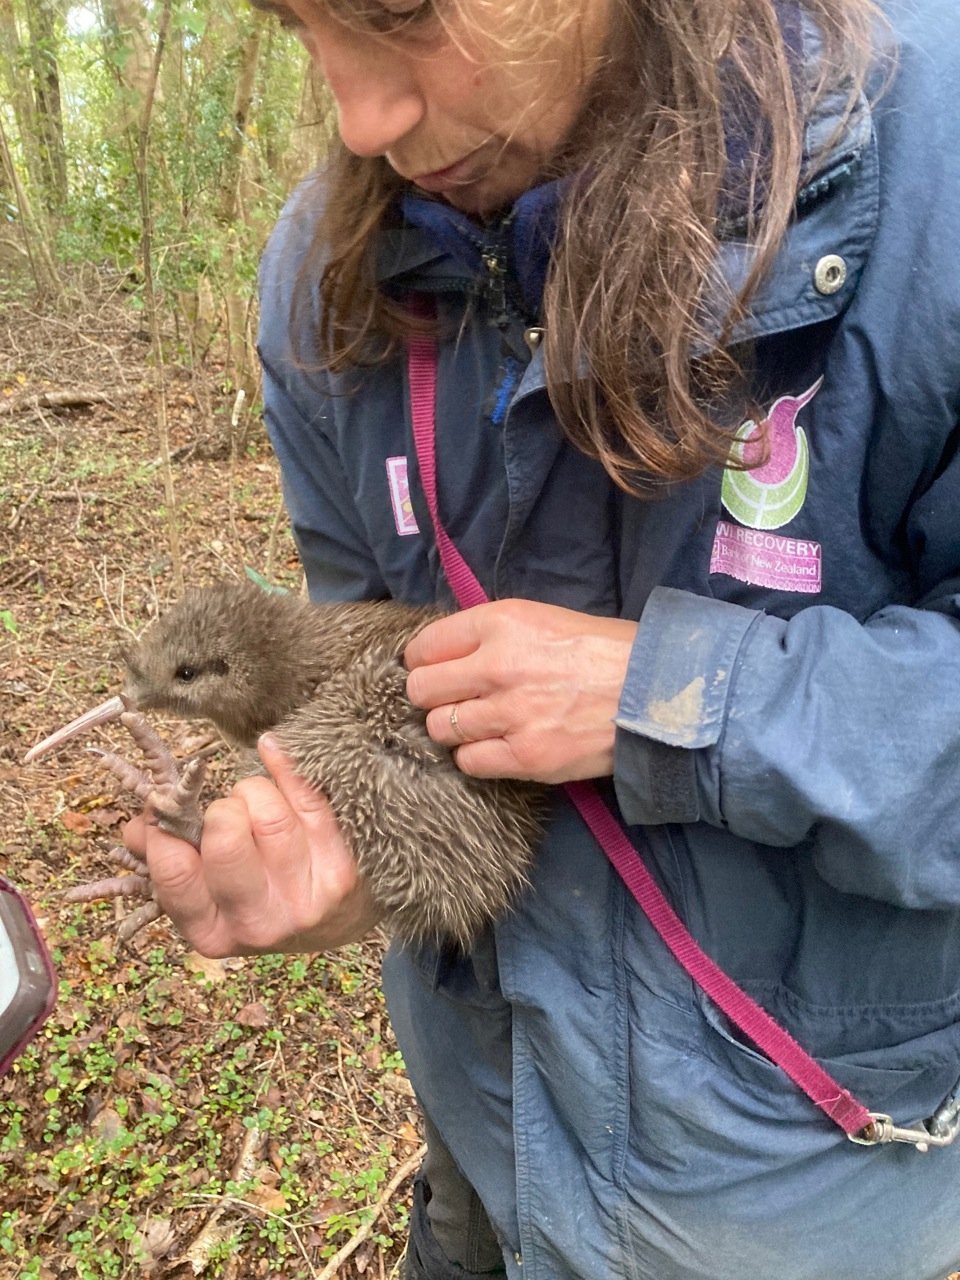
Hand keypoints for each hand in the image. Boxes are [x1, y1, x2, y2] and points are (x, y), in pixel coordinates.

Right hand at [122, 735, 381, 957]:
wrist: (338, 919)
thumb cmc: (260, 894)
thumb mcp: (209, 894)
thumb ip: (169, 860)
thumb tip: (136, 828)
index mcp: (212, 932)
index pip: (175, 872)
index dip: (165, 828)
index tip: (166, 806)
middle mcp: (259, 924)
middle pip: (226, 835)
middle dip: (222, 808)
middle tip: (229, 812)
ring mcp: (306, 901)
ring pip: (268, 814)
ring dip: (255, 791)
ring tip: (258, 801)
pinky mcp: (342, 873)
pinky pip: (309, 800)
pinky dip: (287, 767)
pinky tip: (273, 753)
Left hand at [404, 599, 636, 783]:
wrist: (655, 691)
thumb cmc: (605, 650)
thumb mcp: (544, 618)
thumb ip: (493, 633)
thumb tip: (449, 652)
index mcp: (501, 622)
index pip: (425, 645)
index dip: (423, 660)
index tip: (434, 669)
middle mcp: (498, 666)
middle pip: (422, 689)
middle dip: (431, 695)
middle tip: (453, 699)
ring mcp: (510, 714)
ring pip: (441, 727)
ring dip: (453, 727)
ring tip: (479, 724)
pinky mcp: (526, 756)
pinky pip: (469, 761)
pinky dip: (475, 756)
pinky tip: (495, 745)